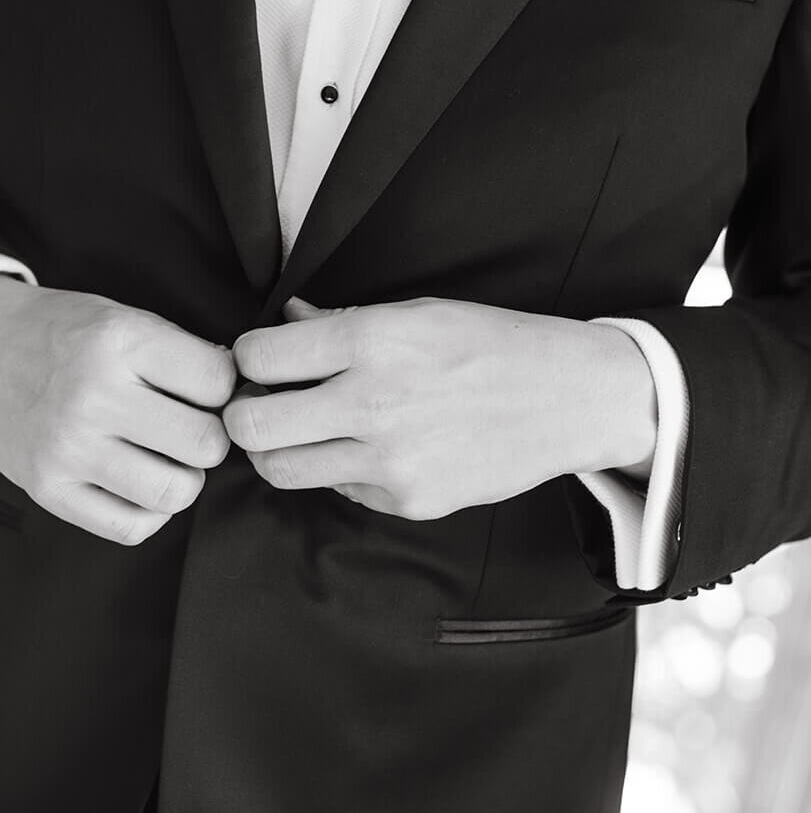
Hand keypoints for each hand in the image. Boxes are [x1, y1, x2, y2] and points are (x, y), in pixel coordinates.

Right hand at [0, 276, 235, 543]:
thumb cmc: (65, 332)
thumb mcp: (125, 318)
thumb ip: (184, 356)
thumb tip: (245, 400)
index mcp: (119, 342)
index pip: (219, 383)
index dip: (224, 387)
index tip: (204, 387)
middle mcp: (93, 396)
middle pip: (206, 444)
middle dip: (209, 436)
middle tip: (189, 425)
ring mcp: (68, 449)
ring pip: (175, 492)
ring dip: (183, 476)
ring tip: (165, 455)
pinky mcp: (48, 489)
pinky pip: (132, 527)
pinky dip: (150, 511)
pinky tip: (139, 482)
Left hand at [225, 296, 657, 519]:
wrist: (568, 399)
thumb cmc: (491, 344)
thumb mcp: (416, 312)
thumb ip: (341, 322)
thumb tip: (284, 323)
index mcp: (371, 340)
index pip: (255, 357)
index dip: (248, 359)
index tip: (264, 362)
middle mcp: (372, 402)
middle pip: (250, 425)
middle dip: (245, 413)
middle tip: (265, 404)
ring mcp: (389, 460)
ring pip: (280, 469)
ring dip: (279, 449)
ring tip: (304, 429)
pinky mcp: (406, 500)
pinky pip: (338, 488)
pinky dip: (339, 469)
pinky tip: (372, 446)